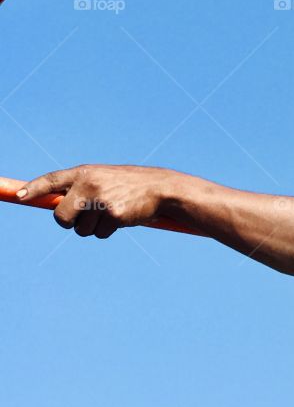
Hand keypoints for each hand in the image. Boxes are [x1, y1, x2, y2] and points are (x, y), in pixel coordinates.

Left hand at [16, 165, 172, 237]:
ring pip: (80, 230)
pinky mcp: (113, 215)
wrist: (160, 188)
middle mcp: (89, 184)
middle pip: (60, 217)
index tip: (19, 195)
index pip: (52, 180)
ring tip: (112, 212)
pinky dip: (108, 231)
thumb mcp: (102, 179)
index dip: (34, 188)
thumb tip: (54, 208)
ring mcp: (101, 200)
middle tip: (88, 215)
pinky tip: (122, 217)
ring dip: (93, 227)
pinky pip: (99, 234)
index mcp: (85, 172)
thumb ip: (80, 189)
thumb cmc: (128, 186)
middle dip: (69, 223)